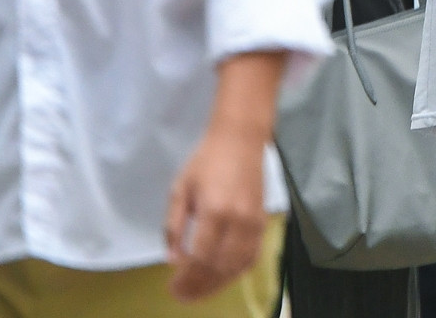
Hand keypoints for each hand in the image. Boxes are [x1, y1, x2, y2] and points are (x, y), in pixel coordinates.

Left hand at [164, 121, 269, 302]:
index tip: (173, 287)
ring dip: (218, 283)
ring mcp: (254, 222)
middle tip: (183, 295)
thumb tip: (173, 259)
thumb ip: (174, 226)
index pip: (201, 257)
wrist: (240, 140)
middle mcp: (238, 220)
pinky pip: (252, 256)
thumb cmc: (206, 161)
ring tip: (200, 291)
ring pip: (238, 265)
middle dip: (200, 285)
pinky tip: (223, 277)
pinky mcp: (263, 221)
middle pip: (220, 266)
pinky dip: (237, 272)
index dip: (187, 277)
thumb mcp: (180, 189)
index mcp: (215, 210)